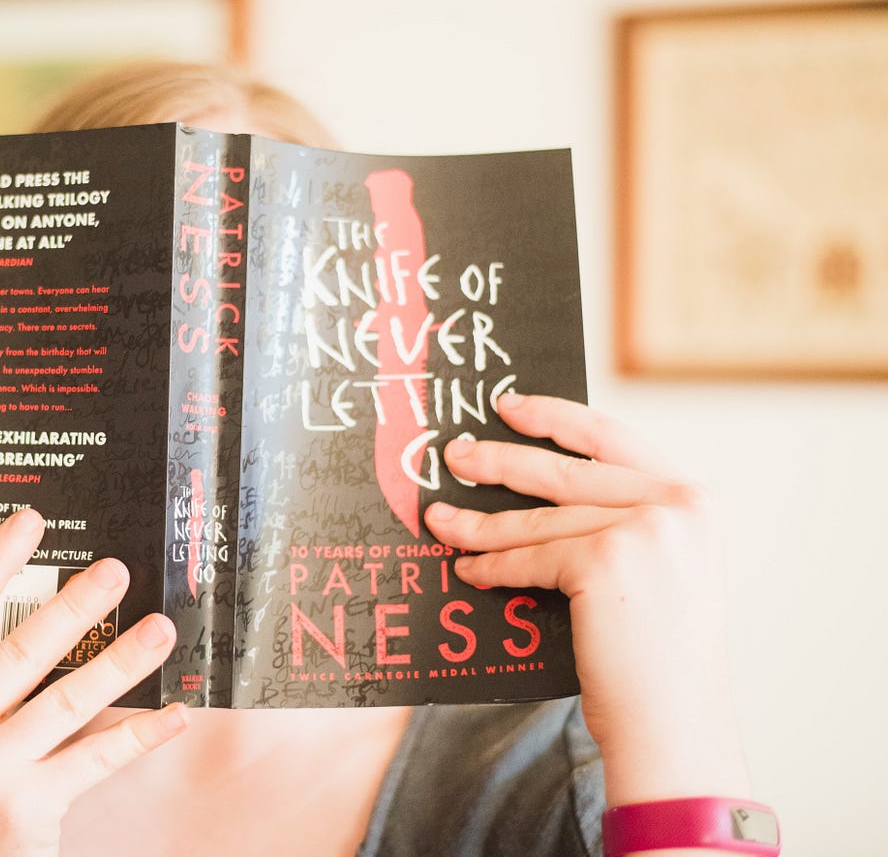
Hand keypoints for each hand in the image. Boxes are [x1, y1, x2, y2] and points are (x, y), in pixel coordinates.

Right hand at [0, 509, 186, 855]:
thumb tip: (32, 607)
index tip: (30, 524)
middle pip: (18, 650)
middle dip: (75, 605)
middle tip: (115, 571)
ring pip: (66, 699)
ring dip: (122, 660)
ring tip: (159, 630)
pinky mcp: (22, 808)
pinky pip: (94, 758)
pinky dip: (139, 734)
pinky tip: (172, 714)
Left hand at [424, 393, 750, 805]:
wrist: (675, 727)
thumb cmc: (658, 663)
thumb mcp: (660, 573)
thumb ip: (621, 524)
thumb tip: (540, 497)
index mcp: (693, 500)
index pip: (612, 438)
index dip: (556, 416)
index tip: (510, 406)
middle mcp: (675, 504)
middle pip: (564, 472)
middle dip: (498, 461)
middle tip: (454, 453)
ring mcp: (642, 529)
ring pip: (537, 519)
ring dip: (478, 523)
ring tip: (439, 521)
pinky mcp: (605, 561)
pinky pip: (528, 557)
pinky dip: (491, 565)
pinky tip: (467, 569)